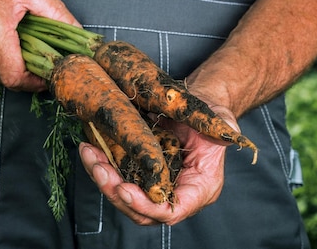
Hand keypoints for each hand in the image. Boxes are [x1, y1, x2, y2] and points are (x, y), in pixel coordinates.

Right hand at [0, 0, 78, 90]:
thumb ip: (56, 12)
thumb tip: (78, 33)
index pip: (14, 76)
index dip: (35, 81)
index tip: (49, 73)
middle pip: (9, 79)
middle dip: (28, 71)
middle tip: (40, 54)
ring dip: (14, 66)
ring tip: (20, 42)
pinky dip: (0, 62)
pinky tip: (4, 42)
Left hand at [79, 104, 238, 225]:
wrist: (198, 105)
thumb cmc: (212, 114)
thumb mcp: (222, 121)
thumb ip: (224, 129)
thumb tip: (228, 132)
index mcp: (199, 188)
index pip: (171, 211)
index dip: (146, 206)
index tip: (125, 188)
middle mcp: (174, 192)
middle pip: (140, 210)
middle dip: (115, 192)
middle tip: (99, 169)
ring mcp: (154, 184)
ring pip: (123, 195)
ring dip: (102, 178)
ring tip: (88, 155)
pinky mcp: (140, 170)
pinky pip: (118, 175)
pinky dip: (101, 165)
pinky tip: (89, 148)